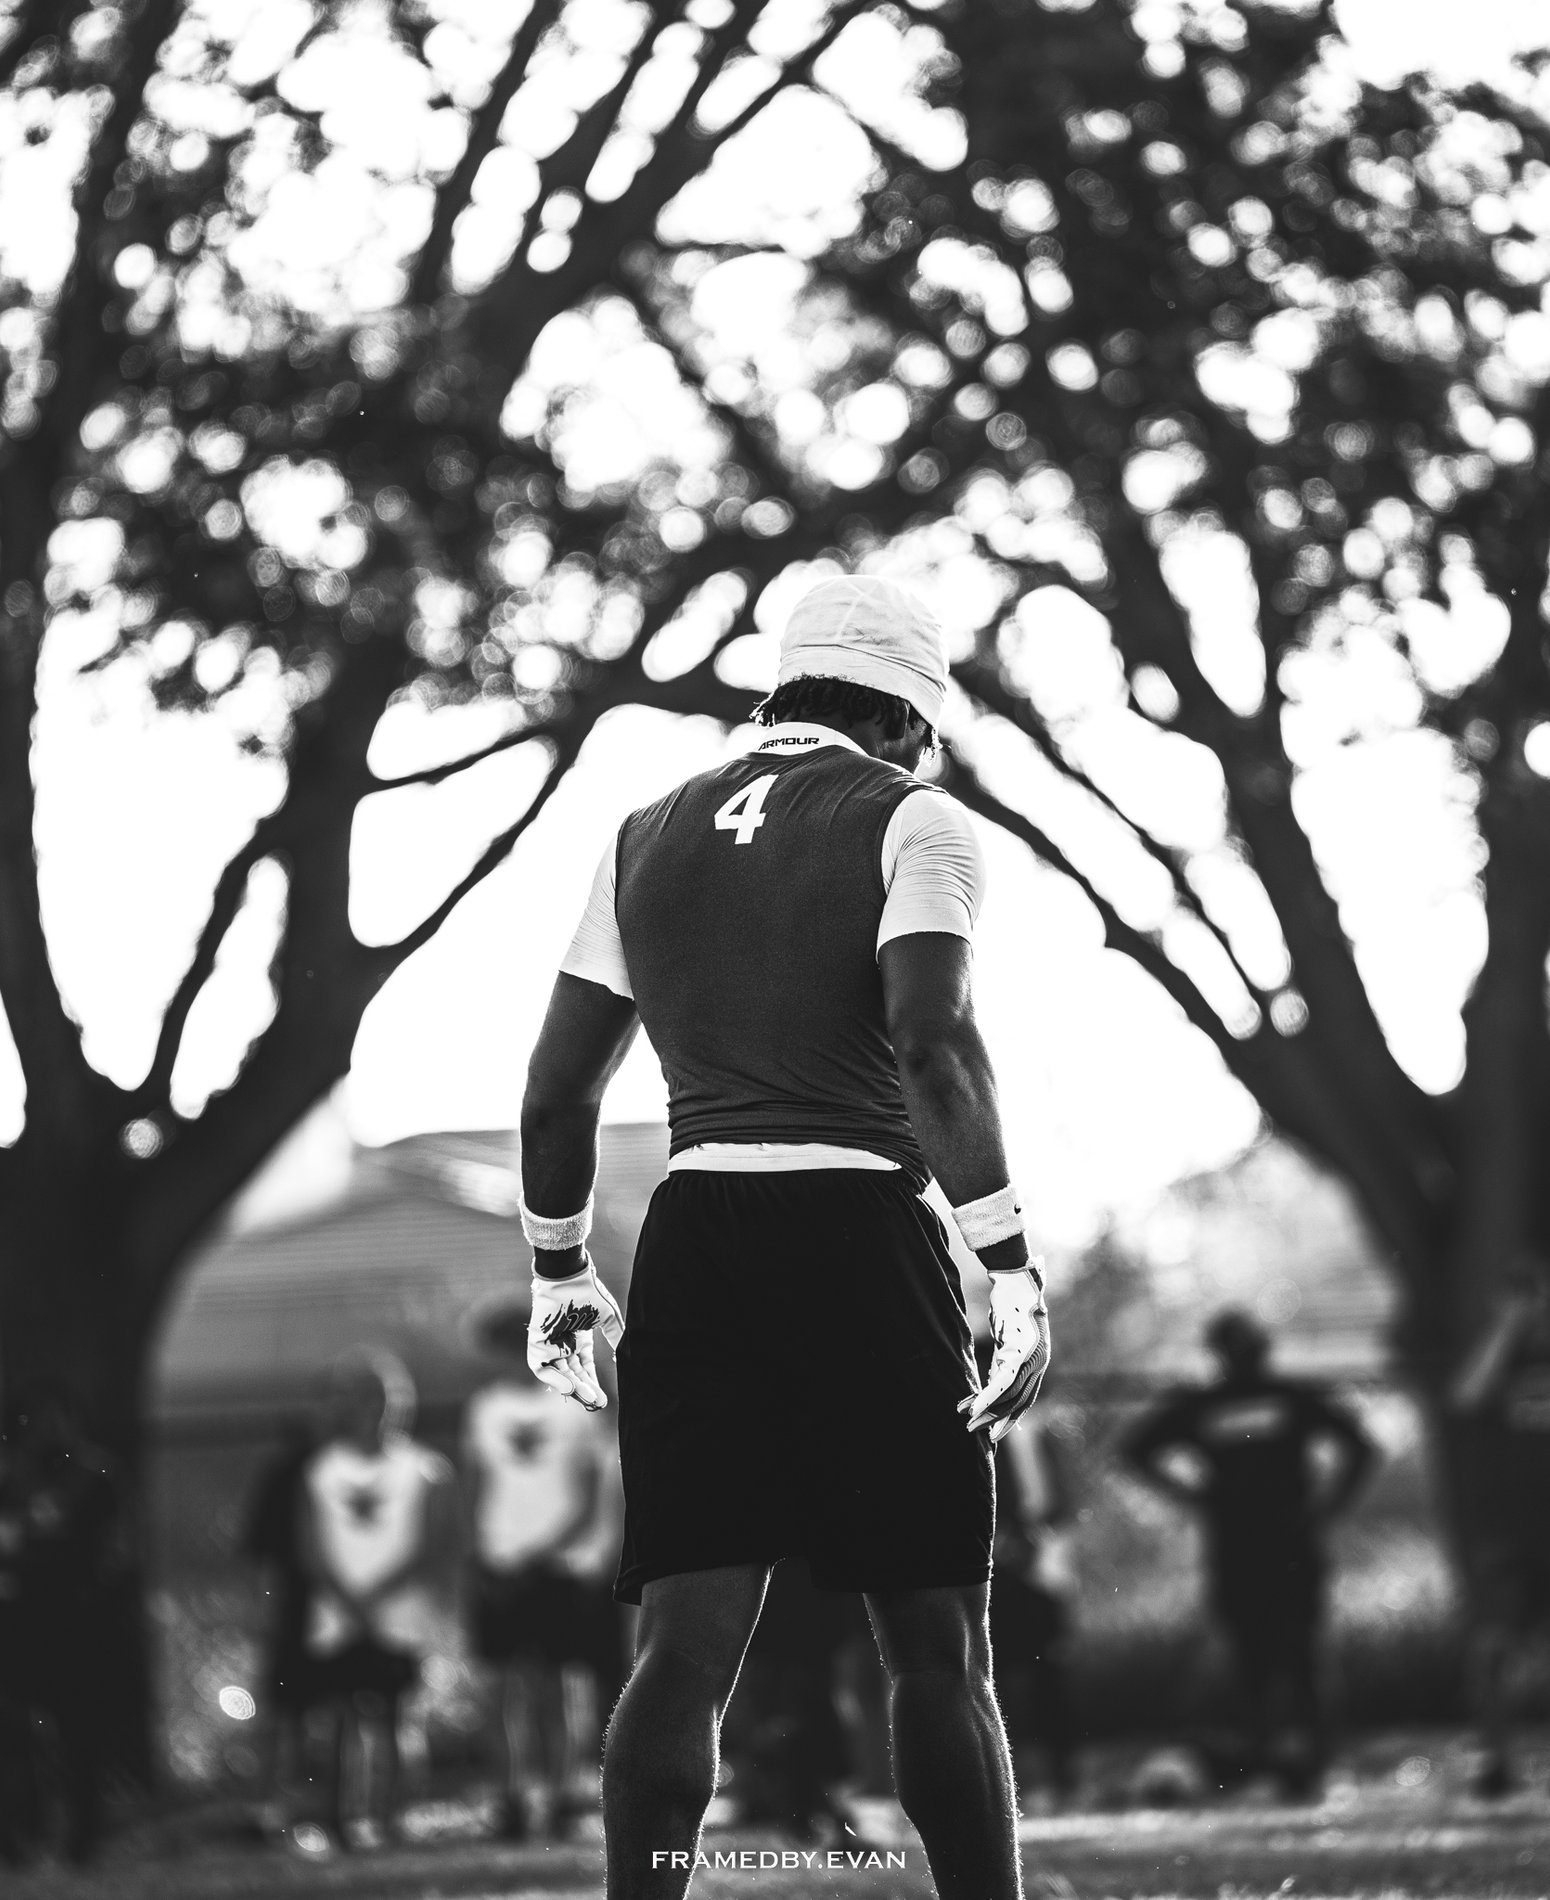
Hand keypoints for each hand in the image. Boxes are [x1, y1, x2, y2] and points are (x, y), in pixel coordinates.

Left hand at [529, 1251, 624, 1410]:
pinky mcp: (538, 1344)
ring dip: (574, 1388)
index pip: (585, 1370)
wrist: (569, 1276)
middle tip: (598, 1404)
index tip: (603, 1400)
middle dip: (586, 1391)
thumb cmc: (589, 1293)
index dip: (593, 1384)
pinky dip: (554, 1379)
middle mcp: (564, 1346)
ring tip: (588, 1399)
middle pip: (574, 1376)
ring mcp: (550, 1346)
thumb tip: (629, 1355)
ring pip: (561, 1375)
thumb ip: (617, 1337)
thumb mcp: (609, 1318)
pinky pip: (542, 1369)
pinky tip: (569, 1387)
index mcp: (579, 1341)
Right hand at [960, 1268, 1049, 1443]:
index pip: (1026, 1398)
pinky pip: (1001, 1382)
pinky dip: (986, 1396)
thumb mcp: (1008, 1338)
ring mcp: (1030, 1358)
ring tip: (969, 1422)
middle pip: (1018, 1402)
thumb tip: (992, 1382)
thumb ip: (1004, 1360)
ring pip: (1008, 1396)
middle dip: (997, 1420)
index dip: (1010, 1416)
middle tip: (979, 1434)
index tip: (995, 1431)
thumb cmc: (1012, 1305)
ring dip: (986, 1411)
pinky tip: (972, 1408)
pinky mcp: (1018, 1352)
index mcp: (1039, 1361)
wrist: (1017, 1280)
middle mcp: (1039, 1363)